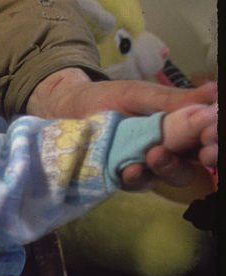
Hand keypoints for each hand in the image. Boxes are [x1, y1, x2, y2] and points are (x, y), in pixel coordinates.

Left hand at [28, 69, 217, 187]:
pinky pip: (139, 183)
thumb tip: (214, 92)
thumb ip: (173, 99)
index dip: (214, 139)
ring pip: (173, 175)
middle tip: (205, 152)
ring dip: (170, 168)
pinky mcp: (125, 177)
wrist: (65, 108)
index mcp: (182, 123)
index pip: (209, 136)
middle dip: (207, 157)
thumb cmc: (106, 97)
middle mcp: (172, 148)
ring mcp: (150, 165)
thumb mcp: (139, 94)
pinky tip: (132, 169)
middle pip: (199, 160)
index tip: (213, 135)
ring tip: (156, 154)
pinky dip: (138, 177)